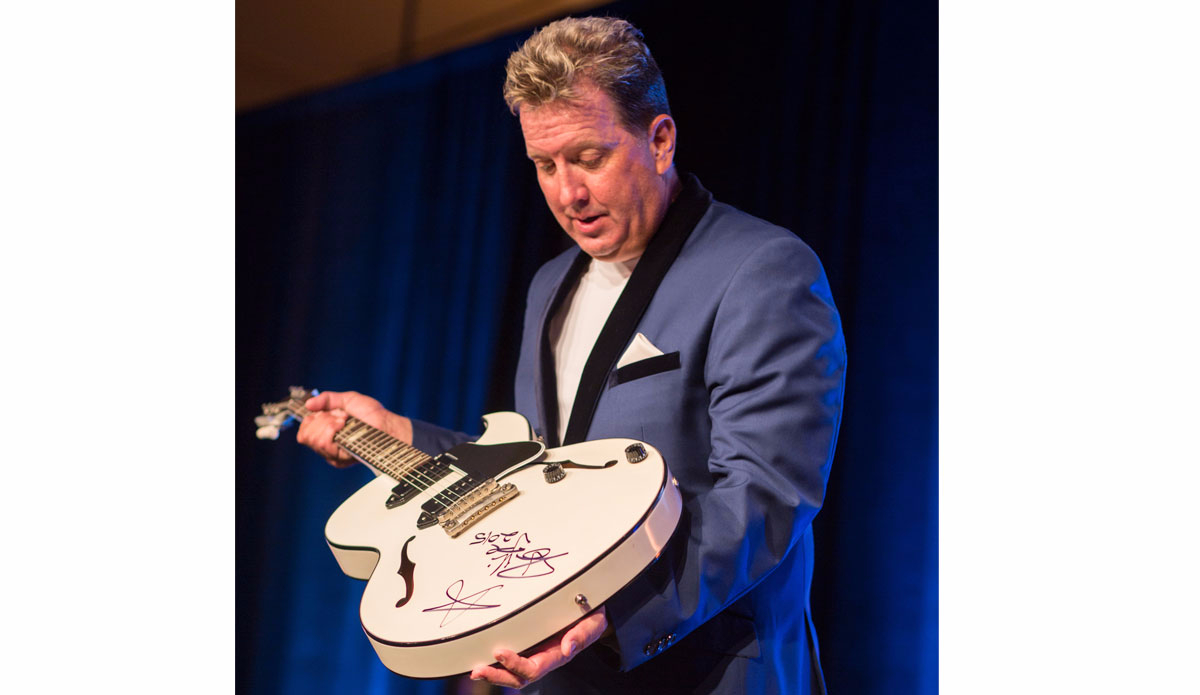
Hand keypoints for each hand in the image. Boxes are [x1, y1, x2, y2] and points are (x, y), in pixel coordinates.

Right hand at [295, 390, 410, 467]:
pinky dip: (333, 430)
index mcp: (326, 432)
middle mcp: (327, 444)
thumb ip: (327, 399)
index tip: (328, 411)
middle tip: (341, 416)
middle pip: (305, 436)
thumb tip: (308, 404)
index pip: (304, 431)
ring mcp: (333, 453)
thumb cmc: (371, 413)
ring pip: (314, 440)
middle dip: (322, 419)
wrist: (386, 424)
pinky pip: (325, 446)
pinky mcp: (340, 459)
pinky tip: (345, 425)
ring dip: (328, 424)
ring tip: (345, 421)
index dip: (311, 419)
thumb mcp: (347, 399)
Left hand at [470, 607, 607, 688]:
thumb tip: (568, 647)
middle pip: (519, 677)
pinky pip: (511, 657)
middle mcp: (544, 658)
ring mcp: (535, 652)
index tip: (499, 652)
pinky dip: (495, 661)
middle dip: (498, 676)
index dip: (516, 664)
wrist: (591, 611)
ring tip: (475, 669)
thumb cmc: (591, 615)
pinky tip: (480, 657)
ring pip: (512, 672)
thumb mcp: (592, 622)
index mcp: (558, 654)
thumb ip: (582, 634)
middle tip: (478, 670)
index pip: (534, 667)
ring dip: (494, 672)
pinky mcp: (529, 644)